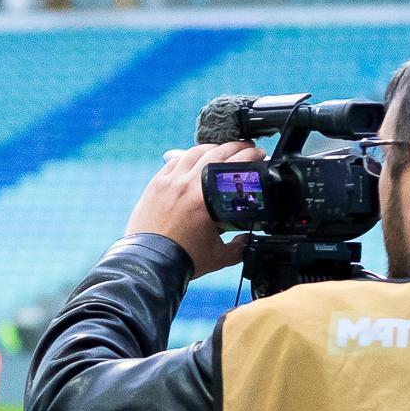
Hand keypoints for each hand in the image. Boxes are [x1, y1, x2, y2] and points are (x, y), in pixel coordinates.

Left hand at [126, 141, 262, 277]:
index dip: (251, 156)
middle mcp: (188, 184)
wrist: (149, 263)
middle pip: (216, 152)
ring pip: (194, 152)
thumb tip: (247, 240)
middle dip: (236, 146)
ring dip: (212, 148)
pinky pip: (174, 161)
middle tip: (246, 148)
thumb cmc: (182, 260)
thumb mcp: (219, 256)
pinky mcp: (156, 184)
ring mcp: (170, 182)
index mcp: (206, 199)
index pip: (234, 166)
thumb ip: (239, 247)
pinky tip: (194, 157)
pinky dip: (187, 155)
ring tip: (222, 149)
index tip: (260, 155)